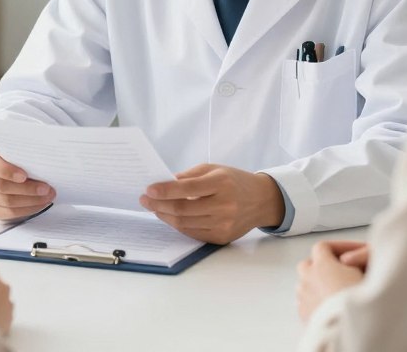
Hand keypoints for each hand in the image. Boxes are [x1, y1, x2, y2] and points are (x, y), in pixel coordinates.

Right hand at [0, 147, 54, 220]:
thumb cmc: (12, 158)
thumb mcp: (14, 151)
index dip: (7, 171)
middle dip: (27, 188)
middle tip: (46, 188)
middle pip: (1, 186)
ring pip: (6, 201)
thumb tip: (42, 162)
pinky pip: (8, 213)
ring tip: (47, 196)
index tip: (24, 175)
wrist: (4, 169)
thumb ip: (22, 154)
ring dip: (31, 201)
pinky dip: (26, 210)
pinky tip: (39, 205)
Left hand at [139, 164, 284, 243]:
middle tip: (145, 200)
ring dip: (165, 216)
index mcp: (221, 183)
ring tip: (154, 208)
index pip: (187, 189)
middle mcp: (224, 205)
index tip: (149, 190)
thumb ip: (189, 176)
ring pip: (185, 224)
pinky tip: (169, 217)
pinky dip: (178, 225)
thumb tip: (163, 184)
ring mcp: (224, 224)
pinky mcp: (222, 237)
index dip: (165, 190)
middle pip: (183, 210)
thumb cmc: (234, 180)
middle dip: (159, 205)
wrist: (261, 200)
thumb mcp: (214, 169)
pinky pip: (193, 233)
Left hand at [296, 240, 366, 321]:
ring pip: (304, 283)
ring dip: (316, 284)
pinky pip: (305, 302)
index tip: (352, 253)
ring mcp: (304, 297)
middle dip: (321, 265)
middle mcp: (308, 278)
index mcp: (322, 265)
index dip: (338, 247)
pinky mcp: (304, 314)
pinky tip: (328, 304)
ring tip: (334, 290)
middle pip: (308, 264)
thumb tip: (347, 261)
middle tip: (339, 271)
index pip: (323, 246)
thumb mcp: (364, 273)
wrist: (348, 330)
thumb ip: (356, 260)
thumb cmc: (358, 301)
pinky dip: (314, 300)